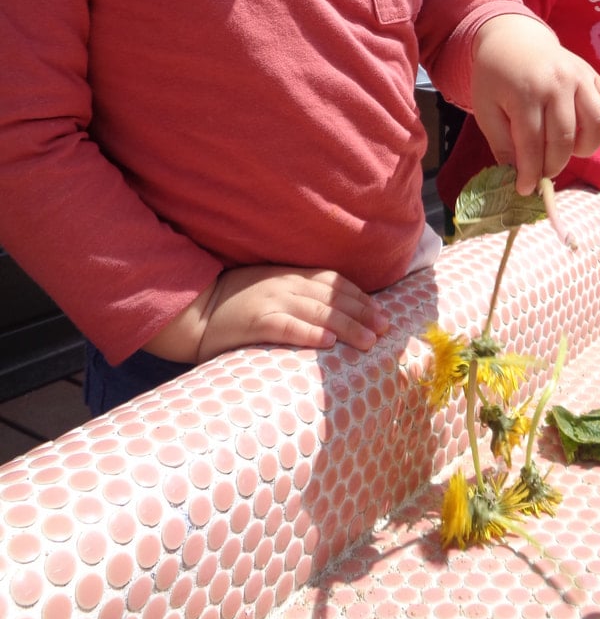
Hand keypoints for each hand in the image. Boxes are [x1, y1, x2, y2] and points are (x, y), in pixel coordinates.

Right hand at [144, 265, 391, 363]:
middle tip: (385, 329)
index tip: (382, 312)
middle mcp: (285, 285)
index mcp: (290, 275)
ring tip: (369, 340)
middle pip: (333, 298)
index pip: (334, 283)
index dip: (361, 297)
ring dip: (347, 326)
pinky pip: (288, 327)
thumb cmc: (234, 303)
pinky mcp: (256, 322)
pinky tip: (329, 343)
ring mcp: (271, 302)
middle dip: (363, 313)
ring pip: (318, 313)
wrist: (195, 310)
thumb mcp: (270, 288)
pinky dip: (311, 334)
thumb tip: (333, 312)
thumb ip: (297, 294)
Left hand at [470, 15, 599, 195]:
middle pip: (564, 139)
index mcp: (525, 92)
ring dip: (584, 148)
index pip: (532, 144)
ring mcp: (579, 76)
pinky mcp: (593, 74)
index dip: (530, 172)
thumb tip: (517, 175)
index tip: (525, 188)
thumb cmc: (496, 76)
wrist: (514, 38)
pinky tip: (587, 132)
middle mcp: (557, 83)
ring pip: (597, 124)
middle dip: (553, 165)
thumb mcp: (486, 108)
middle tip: (543, 173)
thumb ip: (501, 142)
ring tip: (565, 151)